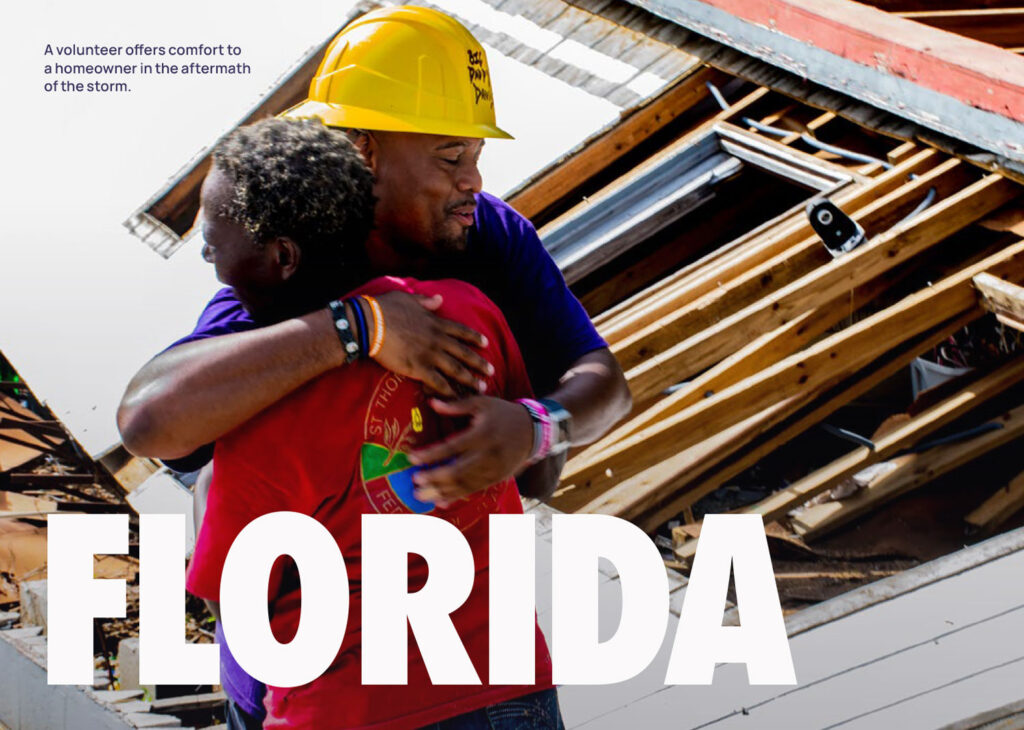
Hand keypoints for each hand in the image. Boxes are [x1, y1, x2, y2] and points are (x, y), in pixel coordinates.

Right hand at [371, 291, 493, 397]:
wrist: (370, 324)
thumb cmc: (385, 308)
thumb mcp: (408, 298)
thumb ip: (425, 301)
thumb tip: (439, 299)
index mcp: (436, 322)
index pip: (461, 331)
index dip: (474, 337)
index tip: (486, 343)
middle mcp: (438, 339)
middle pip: (464, 353)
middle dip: (479, 362)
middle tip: (492, 371)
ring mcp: (430, 355)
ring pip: (456, 369)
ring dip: (470, 379)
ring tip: (481, 387)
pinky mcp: (419, 368)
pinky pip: (439, 383)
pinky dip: (449, 391)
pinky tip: (456, 397)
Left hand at [408, 396, 533, 503]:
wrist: (534, 430)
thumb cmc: (504, 414)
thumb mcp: (483, 403)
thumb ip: (457, 406)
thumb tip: (432, 403)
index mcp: (482, 434)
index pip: (452, 447)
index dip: (431, 454)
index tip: (412, 458)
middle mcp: (488, 454)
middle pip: (457, 471)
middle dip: (434, 478)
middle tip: (415, 481)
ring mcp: (493, 469)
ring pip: (464, 484)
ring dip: (441, 491)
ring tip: (420, 495)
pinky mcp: (497, 478)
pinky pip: (474, 490)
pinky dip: (456, 496)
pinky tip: (440, 500)